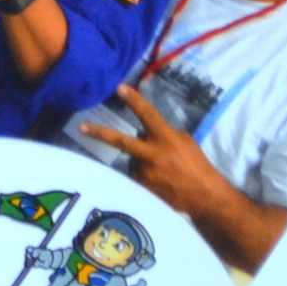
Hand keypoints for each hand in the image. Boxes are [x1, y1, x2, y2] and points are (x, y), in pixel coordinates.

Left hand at [84, 88, 220, 215]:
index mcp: (166, 139)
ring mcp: (145, 174)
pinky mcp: (142, 189)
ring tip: (161, 171)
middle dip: (100, 133)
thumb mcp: (183, 141)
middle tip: (82, 127)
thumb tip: (145, 133)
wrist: (204, 196)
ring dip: (141, 162)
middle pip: (121, 142)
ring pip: (132, 161)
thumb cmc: (197, 165)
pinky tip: (159, 181)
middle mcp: (152, 155)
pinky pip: (136, 176)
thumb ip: (163, 134)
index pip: (148, 115)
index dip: (135, 101)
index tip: (120, 88)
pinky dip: (144, 176)